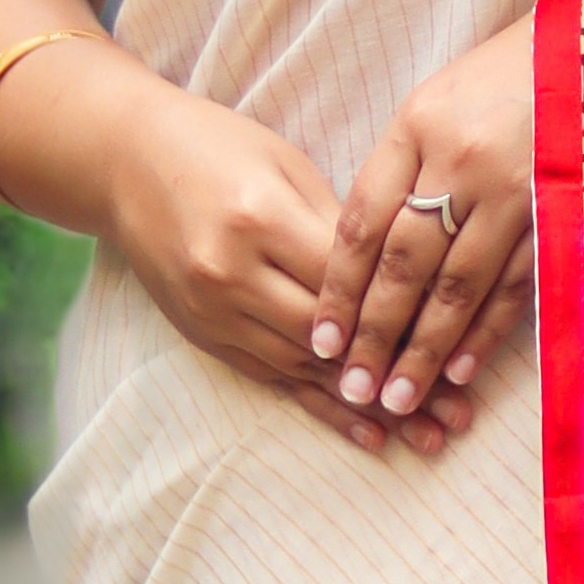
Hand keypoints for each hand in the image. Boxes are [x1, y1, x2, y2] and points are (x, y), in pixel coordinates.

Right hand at [99, 81, 431, 443]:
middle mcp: (230, 274)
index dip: (405, 317)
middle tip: (460, 412)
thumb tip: (403, 278)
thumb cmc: (216, 147)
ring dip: (370, 406)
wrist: (124, 161)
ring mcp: (212, 311)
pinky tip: (370, 436)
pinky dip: (324, 408)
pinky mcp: (204, 334)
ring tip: (432, 436)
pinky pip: (273, 379)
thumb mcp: (285, 164)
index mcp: (259, 218)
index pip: (346, 281)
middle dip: (399, 374)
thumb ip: (342, 224)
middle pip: (329, 337)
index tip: (460, 345)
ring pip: (305, 368)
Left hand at [312, 13, 540, 429]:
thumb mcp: (433, 107)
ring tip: (397, 396)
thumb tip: (362, 261)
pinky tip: (459, 371)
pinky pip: (515, 285)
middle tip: (351, 386)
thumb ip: (397, 175)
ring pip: (458, 285)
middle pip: (405, 264)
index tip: (320, 342)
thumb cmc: (499, 81)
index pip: (364, 224)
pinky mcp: (560, 213)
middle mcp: (462, 163)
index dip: (338, 290)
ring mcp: (515, 191)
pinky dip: (485, 332)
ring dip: (425, 349)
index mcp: (418, 130)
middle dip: (374, 333)